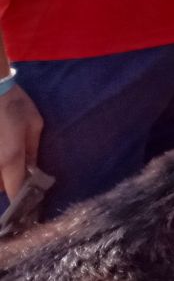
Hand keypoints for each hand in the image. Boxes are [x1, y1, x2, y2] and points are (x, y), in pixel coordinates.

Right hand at [0, 83, 42, 200]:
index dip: (25, 200)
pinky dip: (0, 167)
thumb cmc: (15, 105)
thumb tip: (33, 170)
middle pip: (2, 188)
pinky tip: (6, 150)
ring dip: (3, 176)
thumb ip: (32, 151)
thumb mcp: (34, 125)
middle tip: (25, 174)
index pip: (16, 192)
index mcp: (10, 159)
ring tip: (12, 154)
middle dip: (13, 183)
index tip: (33, 203)